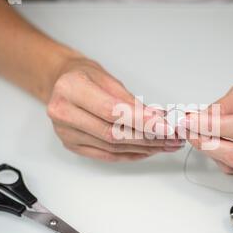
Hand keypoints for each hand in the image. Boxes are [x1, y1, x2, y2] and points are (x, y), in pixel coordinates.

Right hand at [47, 57, 183, 160]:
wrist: (61, 83)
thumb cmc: (84, 76)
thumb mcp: (109, 79)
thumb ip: (131, 101)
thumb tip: (156, 118)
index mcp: (71, 88)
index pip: (112, 111)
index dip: (141, 121)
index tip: (164, 127)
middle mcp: (63, 112)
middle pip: (112, 133)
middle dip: (147, 137)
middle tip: (171, 138)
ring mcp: (65, 132)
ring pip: (112, 147)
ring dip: (143, 148)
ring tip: (165, 144)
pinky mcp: (72, 145)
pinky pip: (106, 155)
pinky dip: (130, 154)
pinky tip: (147, 150)